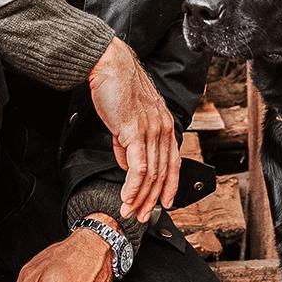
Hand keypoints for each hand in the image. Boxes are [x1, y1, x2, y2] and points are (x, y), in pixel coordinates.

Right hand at [88, 37, 179, 222]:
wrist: (109, 65)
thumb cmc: (116, 87)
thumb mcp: (128, 118)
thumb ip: (129, 142)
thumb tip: (126, 164)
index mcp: (164, 124)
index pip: (173, 161)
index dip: (170, 185)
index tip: (165, 203)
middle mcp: (162, 128)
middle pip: (163, 173)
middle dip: (153, 199)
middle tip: (143, 216)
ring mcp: (151, 130)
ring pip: (151, 174)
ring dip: (140, 197)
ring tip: (130, 212)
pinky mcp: (135, 131)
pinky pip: (138, 167)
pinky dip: (133, 186)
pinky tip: (127, 197)